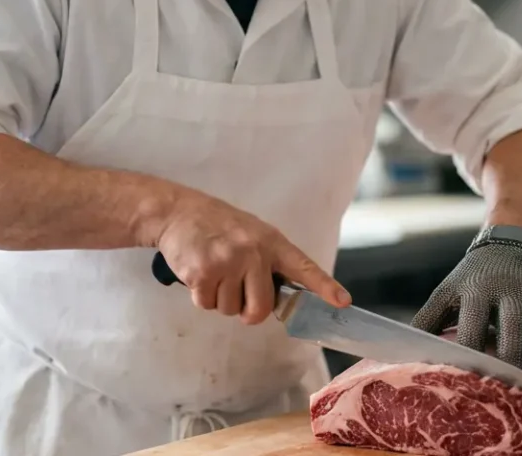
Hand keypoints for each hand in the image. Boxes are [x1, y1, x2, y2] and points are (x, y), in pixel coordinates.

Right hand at [150, 193, 350, 324]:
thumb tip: (277, 301)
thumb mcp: (253, 235)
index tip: (342, 302)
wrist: (179, 212)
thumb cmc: (218, 226)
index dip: (325, 287)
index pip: (304, 268)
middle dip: (247, 310)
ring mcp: (228, 262)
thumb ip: (268, 263)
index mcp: (272, 243)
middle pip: (259, 309)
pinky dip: (201, 296)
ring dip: (220, 299)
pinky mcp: (203, 273)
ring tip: (214, 271)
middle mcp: (254, 252)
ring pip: (230, 310)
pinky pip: (207, 305)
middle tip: (236, 291)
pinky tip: (199, 272)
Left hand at [411, 243, 521, 395]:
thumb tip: (404, 352)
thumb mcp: (448, 289)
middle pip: (513, 331)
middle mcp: (511, 295)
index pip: (473, 324)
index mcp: (479, 290)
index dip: (470, 352)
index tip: (466, 378)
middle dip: (511, 362)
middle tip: (506, 392)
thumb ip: (428, 319)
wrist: (514, 243)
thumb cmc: (474, 276)